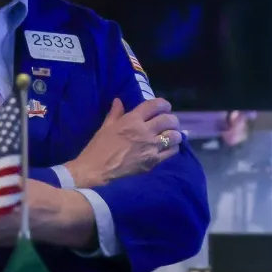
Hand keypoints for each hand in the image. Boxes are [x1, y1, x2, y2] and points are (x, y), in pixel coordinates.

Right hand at [63, 97, 182, 189]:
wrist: (96, 170)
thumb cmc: (99, 147)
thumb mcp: (106, 127)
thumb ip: (116, 113)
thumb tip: (119, 101)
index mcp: (132, 120)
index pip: (155, 105)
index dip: (163, 104)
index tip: (165, 107)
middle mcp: (145, 131)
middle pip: (168, 120)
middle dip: (171, 119)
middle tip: (169, 122)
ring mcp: (151, 147)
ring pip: (174, 136)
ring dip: (175, 133)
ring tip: (171, 135)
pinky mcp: (153, 162)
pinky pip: (172, 152)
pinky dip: (173, 147)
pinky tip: (169, 147)